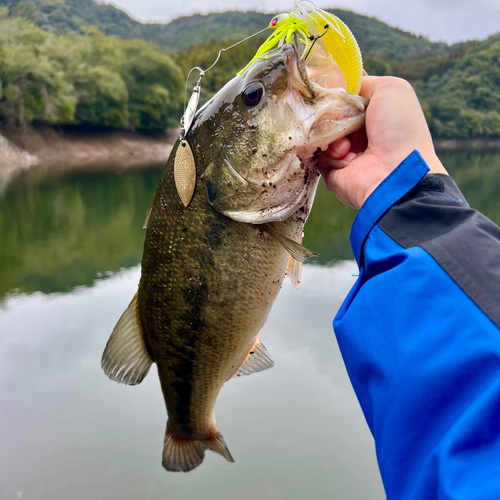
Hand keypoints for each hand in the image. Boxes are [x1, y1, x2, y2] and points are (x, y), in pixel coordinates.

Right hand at [318, 76, 447, 208]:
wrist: (395, 173)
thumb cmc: (398, 129)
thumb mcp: (391, 89)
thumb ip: (364, 82)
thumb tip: (340, 87)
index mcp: (372, 117)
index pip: (344, 101)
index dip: (336, 96)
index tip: (328, 92)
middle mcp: (358, 135)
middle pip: (328, 117)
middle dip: (330, 115)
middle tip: (338, 119)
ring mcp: (344, 155)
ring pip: (321, 136)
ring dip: (332, 136)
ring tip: (347, 145)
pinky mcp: (332, 172)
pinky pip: (318, 157)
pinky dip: (329, 155)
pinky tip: (346, 158)